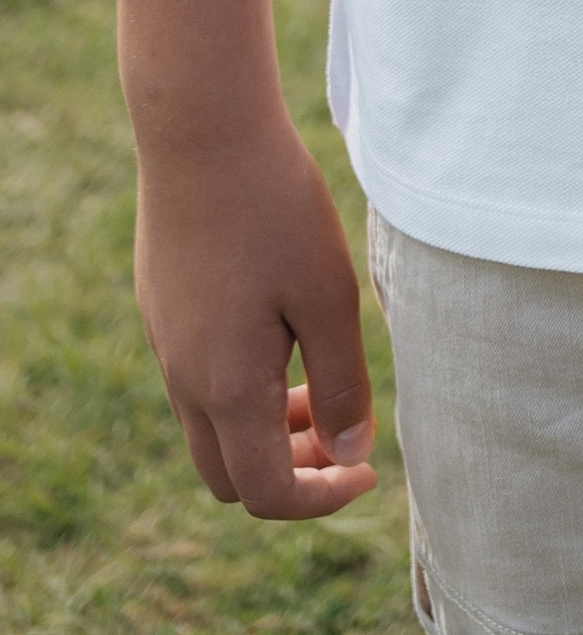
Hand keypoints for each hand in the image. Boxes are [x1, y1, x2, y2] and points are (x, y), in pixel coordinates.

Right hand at [134, 116, 376, 518]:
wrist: (203, 135)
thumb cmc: (276, 210)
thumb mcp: (328, 297)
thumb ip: (341, 383)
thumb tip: (351, 453)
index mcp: (225, 389)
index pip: (266, 493)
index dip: (322, 498)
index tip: (368, 472)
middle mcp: (183, 380)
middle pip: (229, 477)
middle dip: (289, 472)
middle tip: (341, 430)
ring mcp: (165, 347)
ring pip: (210, 430)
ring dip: (266, 430)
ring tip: (319, 383)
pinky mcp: (163, 314)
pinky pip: (197, 384)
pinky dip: (242, 390)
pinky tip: (284, 336)